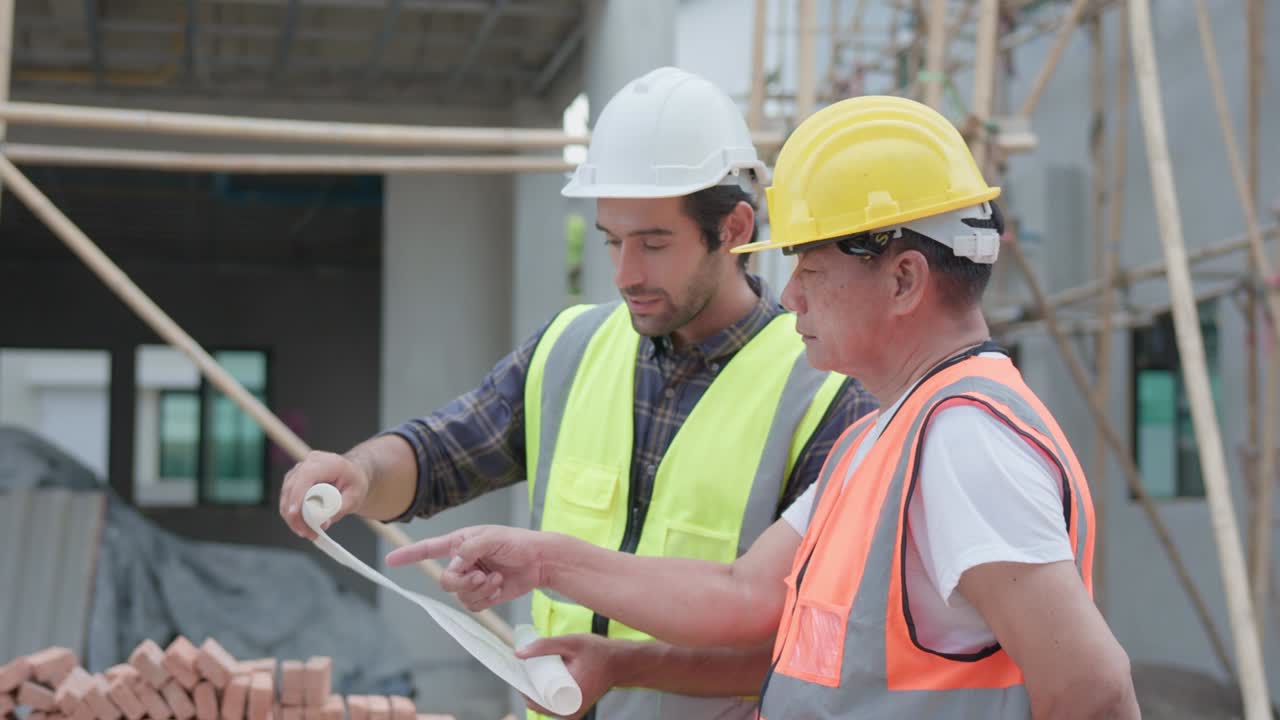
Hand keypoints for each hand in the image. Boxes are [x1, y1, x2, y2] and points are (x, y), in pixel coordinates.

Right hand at [279, 450, 369, 538]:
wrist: (352, 474)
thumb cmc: (354, 482)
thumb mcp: (356, 496)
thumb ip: (341, 509)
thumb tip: (324, 523)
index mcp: (328, 462)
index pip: (306, 477)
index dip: (297, 495)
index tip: (294, 513)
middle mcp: (309, 462)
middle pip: (292, 488)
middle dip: (295, 514)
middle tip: (308, 533)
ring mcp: (299, 470)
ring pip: (286, 495)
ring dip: (292, 517)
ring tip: (308, 532)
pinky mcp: (293, 479)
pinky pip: (286, 497)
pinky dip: (291, 513)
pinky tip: (302, 525)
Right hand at [384, 525, 547, 610]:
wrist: (539, 561)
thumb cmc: (517, 542)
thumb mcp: (493, 537)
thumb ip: (470, 548)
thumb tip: (456, 563)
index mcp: (459, 543)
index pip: (428, 549)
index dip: (409, 555)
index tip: (391, 560)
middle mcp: (462, 562)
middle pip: (445, 581)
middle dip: (464, 581)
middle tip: (483, 575)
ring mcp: (472, 579)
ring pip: (459, 596)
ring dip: (480, 590)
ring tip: (496, 579)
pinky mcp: (483, 594)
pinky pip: (473, 606)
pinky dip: (486, 599)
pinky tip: (499, 587)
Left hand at [516, 635, 616, 719]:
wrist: (620, 662)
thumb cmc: (598, 652)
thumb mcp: (571, 643)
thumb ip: (545, 646)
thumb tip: (518, 655)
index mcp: (569, 699)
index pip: (534, 700)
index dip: (522, 685)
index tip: (516, 669)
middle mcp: (570, 712)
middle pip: (537, 703)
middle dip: (527, 686)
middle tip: (523, 666)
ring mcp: (572, 713)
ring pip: (544, 704)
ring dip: (536, 689)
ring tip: (532, 669)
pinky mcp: (573, 709)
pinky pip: (553, 704)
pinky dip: (545, 693)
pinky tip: (541, 678)